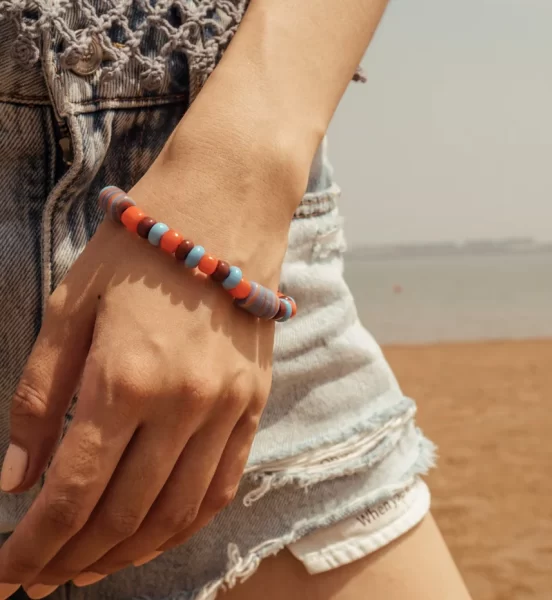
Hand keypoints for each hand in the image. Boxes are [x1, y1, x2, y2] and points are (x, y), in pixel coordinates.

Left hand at [0, 144, 292, 591]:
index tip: (6, 578)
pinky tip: (158, 536)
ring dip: (129, 552)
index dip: (31, 547)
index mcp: (125, 378)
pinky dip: (187, 523)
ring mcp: (227, 406)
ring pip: (178, 511)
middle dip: (74, 560)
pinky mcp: (253, 402)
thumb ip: (40, 398)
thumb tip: (16, 477)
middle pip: (123, 514)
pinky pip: (224, 484)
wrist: (223, 214)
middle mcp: (183, 404)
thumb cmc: (136, 252)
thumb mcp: (68, 309)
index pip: (71, 492)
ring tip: (93, 567)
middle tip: (42, 580)